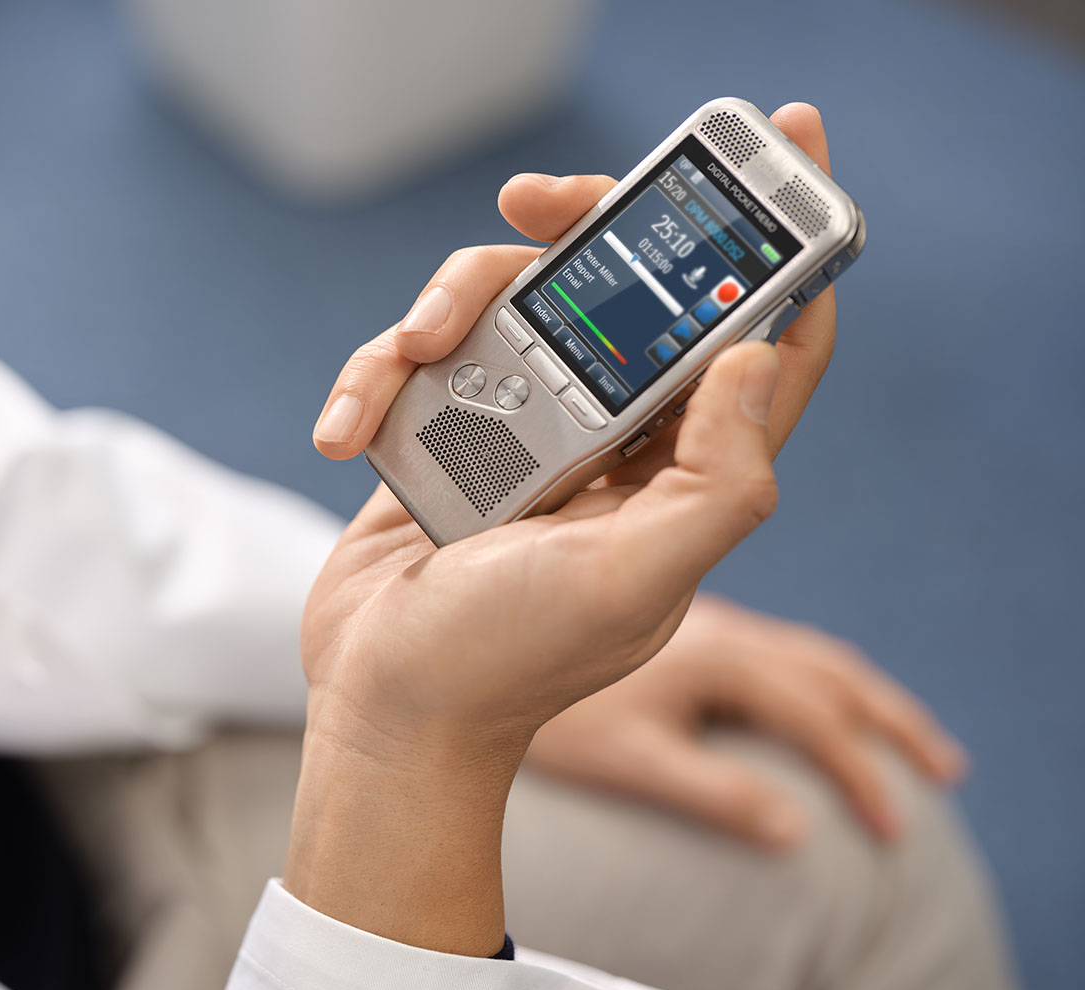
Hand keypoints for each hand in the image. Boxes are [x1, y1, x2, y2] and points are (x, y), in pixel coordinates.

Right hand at [286, 106, 836, 953]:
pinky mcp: (446, 433)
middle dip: (587, 235)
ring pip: (510, 306)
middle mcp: (609, 444)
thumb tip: (755, 353)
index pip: (760, 349)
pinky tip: (349, 433)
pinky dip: (377, 380)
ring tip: (409, 359)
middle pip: (624, 293)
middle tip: (537, 199)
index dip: (786, 256)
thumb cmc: (507, 657)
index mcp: (678, 475)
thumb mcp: (636, 580)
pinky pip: (421, 359)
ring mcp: (524, 435)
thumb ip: (719, 480)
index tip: (785, 144)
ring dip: (449, 308)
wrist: (388, 700)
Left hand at [527, 594, 968, 850]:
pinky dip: (811, 675)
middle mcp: (720, 629)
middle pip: (830, 671)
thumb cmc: (540, 712)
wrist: (463, 652)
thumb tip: (797, 834)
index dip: (863, 772)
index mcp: (719, 656)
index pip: (816, 714)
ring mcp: (702, 624)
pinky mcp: (681, 629)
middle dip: (890, 722)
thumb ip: (712, 792)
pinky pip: (770, 646)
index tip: (897, 830)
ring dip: (858, 693)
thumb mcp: (630, 759)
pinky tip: (798, 691)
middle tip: (944, 769)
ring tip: (896, 733)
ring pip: (805, 651)